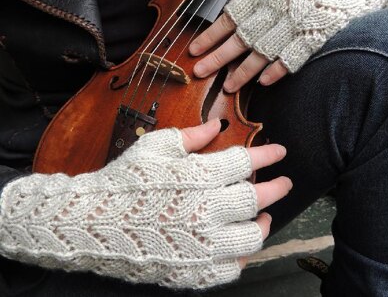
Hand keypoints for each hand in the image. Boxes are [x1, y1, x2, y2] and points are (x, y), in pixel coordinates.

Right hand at [0, 119, 290, 288]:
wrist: (92, 222)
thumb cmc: (125, 180)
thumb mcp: (155, 146)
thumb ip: (191, 135)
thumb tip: (218, 125)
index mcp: (197, 177)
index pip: (245, 163)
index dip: (267, 154)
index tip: (279, 151)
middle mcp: (205, 212)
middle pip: (256, 199)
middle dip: (277, 187)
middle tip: (285, 182)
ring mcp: (201, 246)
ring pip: (252, 236)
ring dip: (264, 223)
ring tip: (265, 215)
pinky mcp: (193, 272)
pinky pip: (232, 267)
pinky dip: (241, 254)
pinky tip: (239, 243)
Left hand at [189, 13, 287, 92]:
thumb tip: (238, 6)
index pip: (228, 20)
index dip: (209, 37)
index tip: (194, 51)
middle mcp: (272, 13)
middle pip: (239, 41)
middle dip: (217, 59)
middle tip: (200, 72)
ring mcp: (291, 27)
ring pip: (261, 55)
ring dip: (243, 73)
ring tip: (229, 87)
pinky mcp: (308, 38)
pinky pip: (289, 59)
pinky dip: (275, 72)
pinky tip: (263, 82)